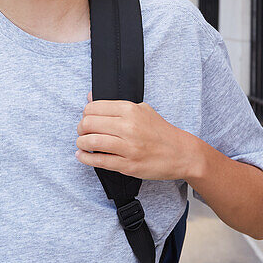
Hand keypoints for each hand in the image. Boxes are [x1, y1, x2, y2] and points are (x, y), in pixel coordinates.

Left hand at [75, 91, 196, 179]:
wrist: (181, 153)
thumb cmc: (160, 131)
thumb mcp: (142, 109)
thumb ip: (115, 104)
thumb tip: (90, 98)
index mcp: (130, 110)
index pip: (93, 108)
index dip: (85, 114)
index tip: (87, 119)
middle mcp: (128, 127)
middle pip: (88, 124)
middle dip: (80, 129)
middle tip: (83, 132)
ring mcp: (128, 147)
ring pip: (91, 142)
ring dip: (81, 143)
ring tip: (82, 144)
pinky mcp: (128, 165)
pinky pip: (99, 161)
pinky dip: (85, 158)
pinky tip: (82, 156)